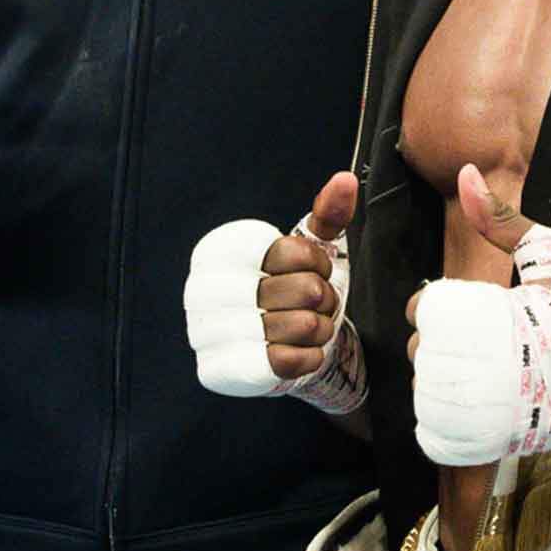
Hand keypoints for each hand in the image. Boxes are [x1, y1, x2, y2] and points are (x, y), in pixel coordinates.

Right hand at [187, 172, 368, 407]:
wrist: (275, 348)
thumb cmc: (290, 293)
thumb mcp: (307, 251)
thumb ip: (326, 214)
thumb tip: (344, 181)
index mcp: (220, 252)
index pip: (297, 252)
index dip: (316, 264)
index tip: (308, 271)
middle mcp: (205, 290)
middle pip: (306, 290)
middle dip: (322, 299)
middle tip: (309, 305)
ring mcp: (212, 332)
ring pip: (304, 326)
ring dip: (318, 330)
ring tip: (303, 327)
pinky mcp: (226, 368)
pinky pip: (291, 360)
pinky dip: (307, 357)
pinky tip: (295, 351)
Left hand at [406, 166, 550, 462]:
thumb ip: (500, 219)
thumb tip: (465, 173)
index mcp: (498, 316)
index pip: (424, 311)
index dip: (437, 307)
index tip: (467, 309)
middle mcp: (491, 367)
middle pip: (420, 353)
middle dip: (438, 344)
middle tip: (478, 340)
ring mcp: (495, 412)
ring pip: (428, 396)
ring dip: (440, 382)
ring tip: (477, 369)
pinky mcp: (498, 443)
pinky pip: (439, 435)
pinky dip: (443, 422)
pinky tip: (471, 402)